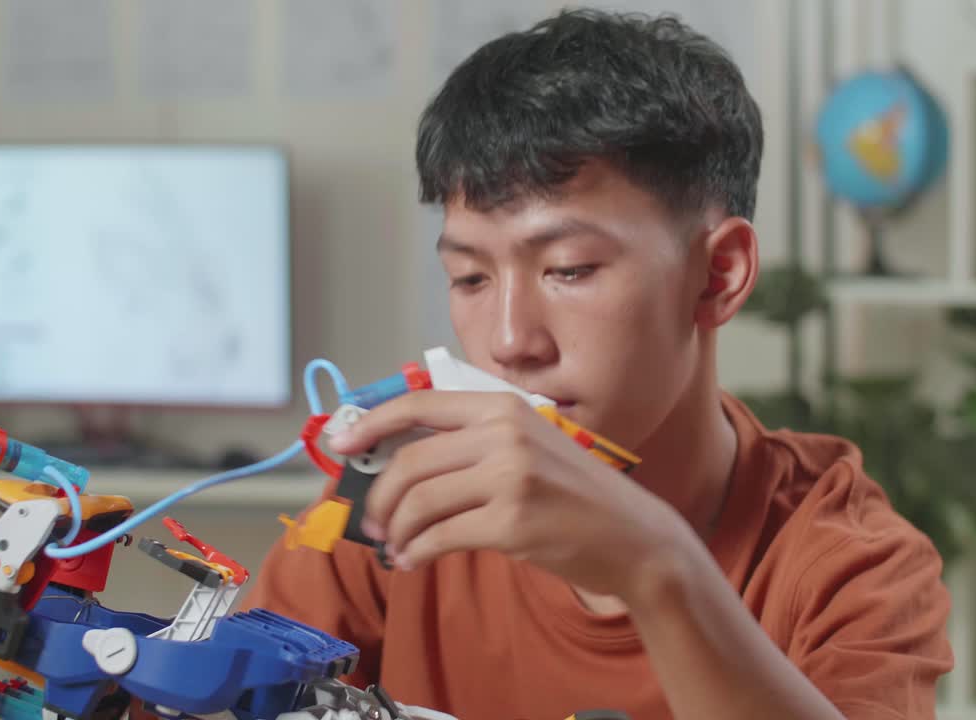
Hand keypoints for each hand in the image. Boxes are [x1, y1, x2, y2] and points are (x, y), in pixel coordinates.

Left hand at [328, 391, 688, 598]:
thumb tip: (398, 461)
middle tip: (374, 522)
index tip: (343, 444)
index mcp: (504, 407)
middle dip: (380, 497)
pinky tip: (415, 560)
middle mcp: (506, 434)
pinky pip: (439, 537)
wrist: (632, 535)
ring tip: (397, 546)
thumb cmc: (574, 494)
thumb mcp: (529, 445)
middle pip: (410, 461)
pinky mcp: (512, 523)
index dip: (371, 423)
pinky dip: (416, 552)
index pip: (419, 403)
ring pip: (419, 502)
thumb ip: (472, 443)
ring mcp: (510, 477)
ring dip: (396, 530)